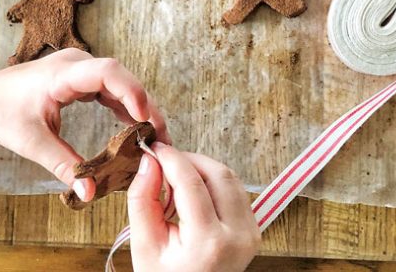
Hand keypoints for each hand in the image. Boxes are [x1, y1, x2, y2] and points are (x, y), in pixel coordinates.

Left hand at [0, 48, 168, 203]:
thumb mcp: (32, 143)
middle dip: (143, 104)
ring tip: (153, 135)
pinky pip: (108, 87)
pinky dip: (123, 106)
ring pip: (118, 81)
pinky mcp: (79, 77)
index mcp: (61, 73)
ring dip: (137, 105)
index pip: (106, 72)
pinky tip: (133, 127)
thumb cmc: (2, 113)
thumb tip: (89, 191)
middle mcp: (74, 63)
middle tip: (160, 135)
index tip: (145, 118)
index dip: (131, 91)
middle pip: (120, 76)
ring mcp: (78, 67)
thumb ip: (64, 165)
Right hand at [127, 143, 258, 271]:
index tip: (155, 148)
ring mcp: (250, 234)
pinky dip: (213, 182)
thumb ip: (142, 199)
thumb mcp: (143, 246)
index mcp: (209, 243)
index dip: (171, 158)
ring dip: (201, 169)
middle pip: (217, 173)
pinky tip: (193, 193)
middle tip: (164, 164)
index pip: (191, 181)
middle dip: (188, 160)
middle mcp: (238, 236)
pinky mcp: (253, 231)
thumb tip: (149, 161)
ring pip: (229, 177)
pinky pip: (235, 191)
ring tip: (176, 182)